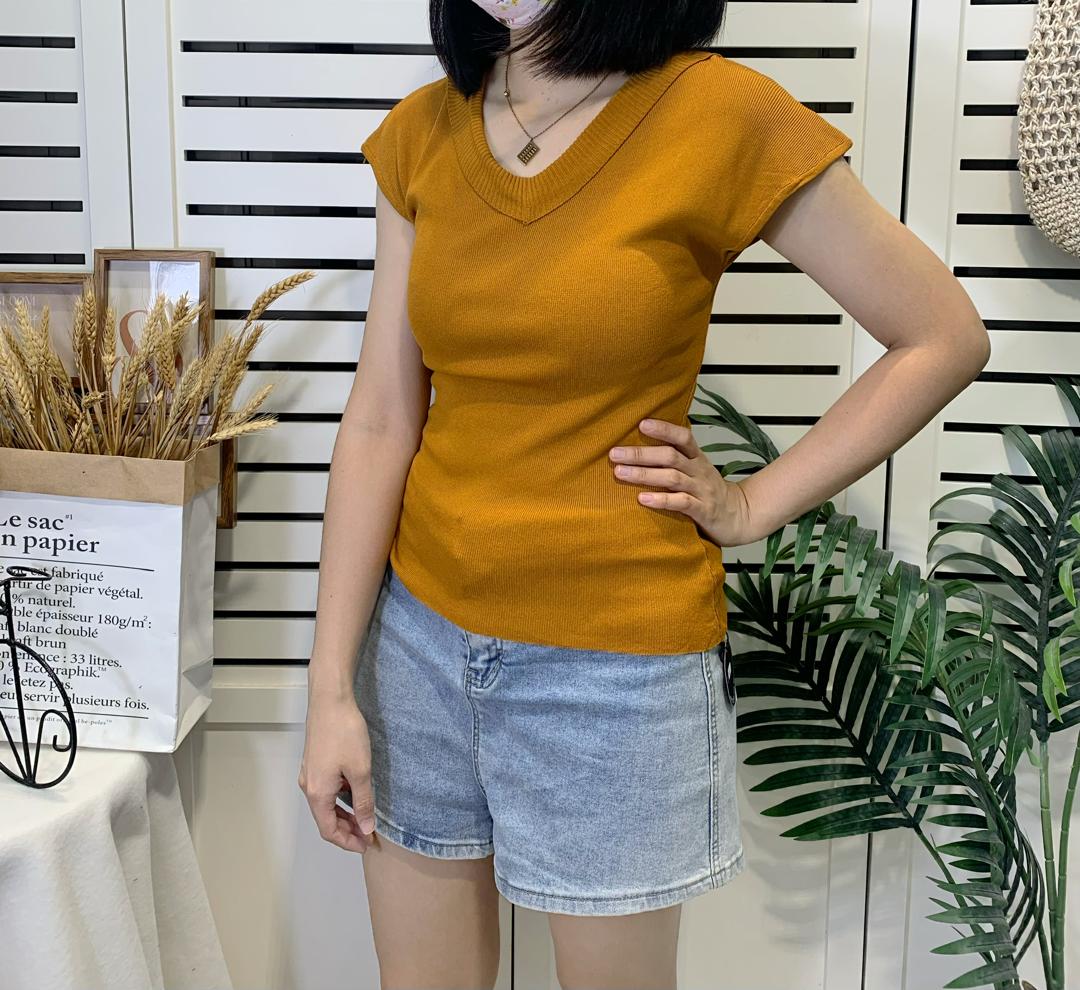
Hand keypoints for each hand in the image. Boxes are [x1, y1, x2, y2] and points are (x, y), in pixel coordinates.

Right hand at [299, 692, 378, 853]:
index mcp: (318, 793)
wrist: (330, 700)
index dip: (348, 842)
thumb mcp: (360, 770)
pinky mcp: (314, 762)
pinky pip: (326, 790)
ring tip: (364, 817)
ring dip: (343, 815)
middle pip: (325, 819)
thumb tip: (365, 828)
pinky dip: (340, 799)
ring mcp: (310, 773)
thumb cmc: (344, 732)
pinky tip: (355, 794)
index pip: (329, 830)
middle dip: (346, 830)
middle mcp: (309, 786)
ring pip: (325, 805)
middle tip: (369, 834)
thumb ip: (363, 802)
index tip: (367, 844)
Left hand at [609, 417, 756, 547]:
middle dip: (641, 454)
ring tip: (620, 473)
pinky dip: (661, 500)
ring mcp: (702, 490)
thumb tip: (639, 449)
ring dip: (644, 475)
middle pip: (670, 456)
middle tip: (615, 454)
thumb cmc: (709, 492)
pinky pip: (681, 503)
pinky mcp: (703, 511)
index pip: (683, 437)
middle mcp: (699, 471)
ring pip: (672, 478)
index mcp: (697, 459)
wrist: (740, 516)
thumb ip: (675, 460)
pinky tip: (643, 499)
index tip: (641, 423)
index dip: (664, 429)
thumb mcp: (696, 471)